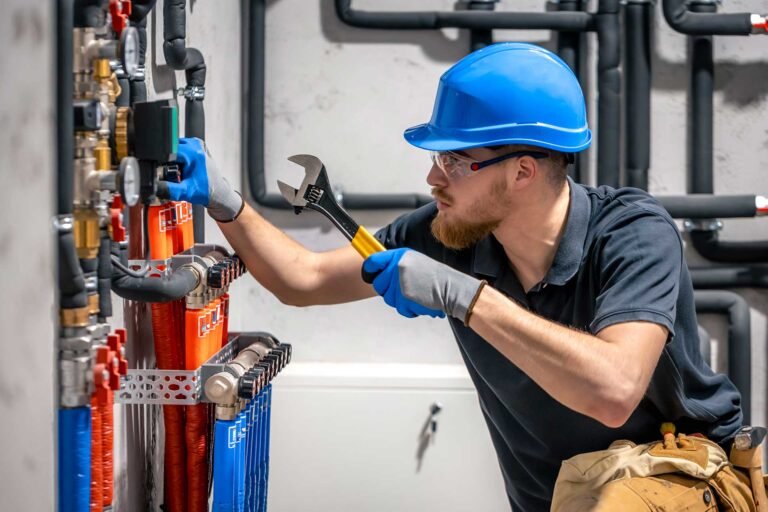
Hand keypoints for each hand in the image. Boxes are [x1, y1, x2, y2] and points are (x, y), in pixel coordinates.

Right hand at [163, 137, 243, 221]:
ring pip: (174, 148)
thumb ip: (168, 189)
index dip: (160, 161)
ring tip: (179, 171)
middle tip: (173, 173)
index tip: (162, 170)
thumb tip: (153, 186)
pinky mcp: (197, 147)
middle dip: (166, 161)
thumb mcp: (185, 192)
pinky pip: (180, 148)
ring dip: (172, 159)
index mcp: (193, 153)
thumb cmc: (206, 191)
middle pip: (170, 148)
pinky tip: (183, 168)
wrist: (218, 193)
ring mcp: (197, 145)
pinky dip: (178, 157)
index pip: (167, 150)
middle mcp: (195, 145)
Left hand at [362, 248, 484, 322]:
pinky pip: (399, 308)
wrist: (451, 288)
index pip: (373, 260)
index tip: (369, 273)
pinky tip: (419, 301)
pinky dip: (408, 308)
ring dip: (400, 300)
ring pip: (388, 298)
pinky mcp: (404, 298)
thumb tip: (380, 270)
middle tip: (403, 289)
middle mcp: (397, 267)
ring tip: (415, 294)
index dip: (369, 268)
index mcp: (399, 256)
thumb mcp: (415, 261)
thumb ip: (397, 265)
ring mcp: (399, 283)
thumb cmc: (435, 276)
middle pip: (378, 283)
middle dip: (387, 289)